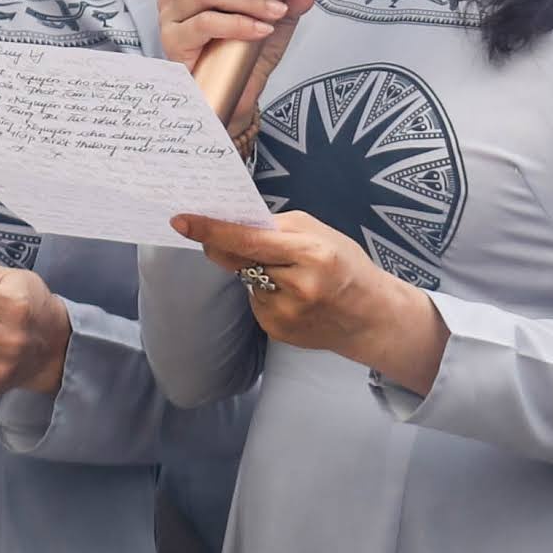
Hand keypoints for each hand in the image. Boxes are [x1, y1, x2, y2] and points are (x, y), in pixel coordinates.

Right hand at [162, 0, 308, 83]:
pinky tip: (258, 30)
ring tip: (273, 12)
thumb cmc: (241, 58)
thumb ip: (287, 5)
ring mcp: (171, 18)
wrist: (232, 99)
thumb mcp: (271, 25)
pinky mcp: (173, 41)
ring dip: (247, 1)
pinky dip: (236, 23)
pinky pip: (205, 23)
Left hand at [170, 208, 443, 395]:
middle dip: (231, 249)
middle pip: (239, 261)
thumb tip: (233, 227)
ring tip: (293, 279)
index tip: (180, 221)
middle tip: (231, 241)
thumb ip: (277, 230)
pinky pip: (256, 303)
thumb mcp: (320, 234)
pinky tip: (293, 299)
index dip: (211, 230)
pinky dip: (266, 295)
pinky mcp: (278, 331)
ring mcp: (286, 314)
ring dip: (257, 274)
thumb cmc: (346, 266)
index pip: (248, 240)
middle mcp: (297, 286)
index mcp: (310, 253)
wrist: (371, 317)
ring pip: (247, 282)